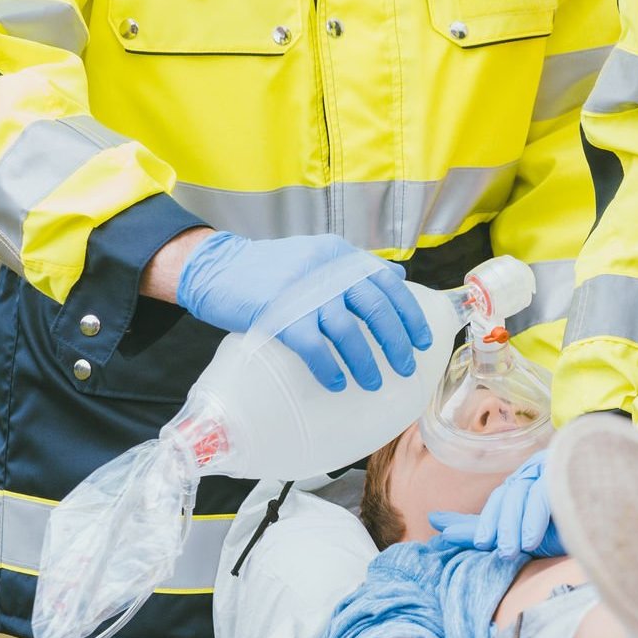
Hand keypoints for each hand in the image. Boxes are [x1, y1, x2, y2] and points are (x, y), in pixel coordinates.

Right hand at [173, 232, 431, 390]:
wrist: (215, 267)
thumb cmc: (267, 269)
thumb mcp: (316, 255)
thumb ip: (354, 267)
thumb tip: (397, 276)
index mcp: (339, 254)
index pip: (387, 282)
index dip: (409, 313)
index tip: (423, 340)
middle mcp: (327, 268)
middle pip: (374, 307)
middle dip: (395, 342)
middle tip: (404, 368)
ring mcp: (303, 291)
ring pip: (347, 331)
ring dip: (364, 361)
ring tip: (372, 383)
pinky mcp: (279, 313)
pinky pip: (313, 346)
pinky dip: (328, 367)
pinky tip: (336, 382)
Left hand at [428, 455, 562, 556]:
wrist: (613, 526)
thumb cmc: (565, 529)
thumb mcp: (519, 534)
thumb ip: (479, 527)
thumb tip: (437, 523)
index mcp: (525, 483)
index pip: (501, 497)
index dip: (486, 520)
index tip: (475, 542)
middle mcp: (537, 472)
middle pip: (510, 493)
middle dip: (499, 523)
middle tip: (496, 550)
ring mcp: (555, 470)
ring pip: (524, 492)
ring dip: (516, 524)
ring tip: (511, 550)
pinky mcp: (571, 474)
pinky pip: (547, 493)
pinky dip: (536, 516)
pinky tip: (532, 539)